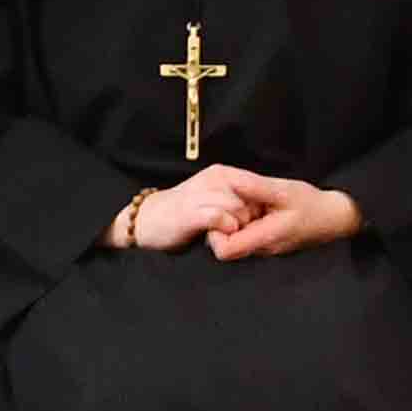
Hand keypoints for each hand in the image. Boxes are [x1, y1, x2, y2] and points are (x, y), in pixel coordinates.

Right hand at [120, 165, 270, 253]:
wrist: (148, 219)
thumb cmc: (184, 212)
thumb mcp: (213, 196)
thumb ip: (236, 197)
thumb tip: (263, 208)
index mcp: (221, 173)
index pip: (255, 184)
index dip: (262, 204)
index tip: (261, 220)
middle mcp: (213, 179)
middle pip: (251, 198)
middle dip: (252, 218)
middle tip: (243, 231)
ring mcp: (201, 194)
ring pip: (238, 208)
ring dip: (240, 226)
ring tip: (231, 235)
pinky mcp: (191, 212)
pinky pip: (220, 218)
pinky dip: (226, 230)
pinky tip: (221, 236)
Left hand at [201, 171, 365, 257]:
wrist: (333, 217)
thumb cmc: (312, 205)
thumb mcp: (284, 191)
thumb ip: (256, 188)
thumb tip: (231, 181)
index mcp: (265, 237)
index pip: (225, 250)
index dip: (215, 232)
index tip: (221, 211)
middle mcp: (262, 248)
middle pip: (225, 245)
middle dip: (223, 223)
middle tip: (231, 202)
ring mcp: (263, 247)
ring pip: (235, 239)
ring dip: (234, 220)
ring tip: (245, 203)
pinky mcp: (266, 241)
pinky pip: (245, 234)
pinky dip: (244, 220)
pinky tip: (253, 206)